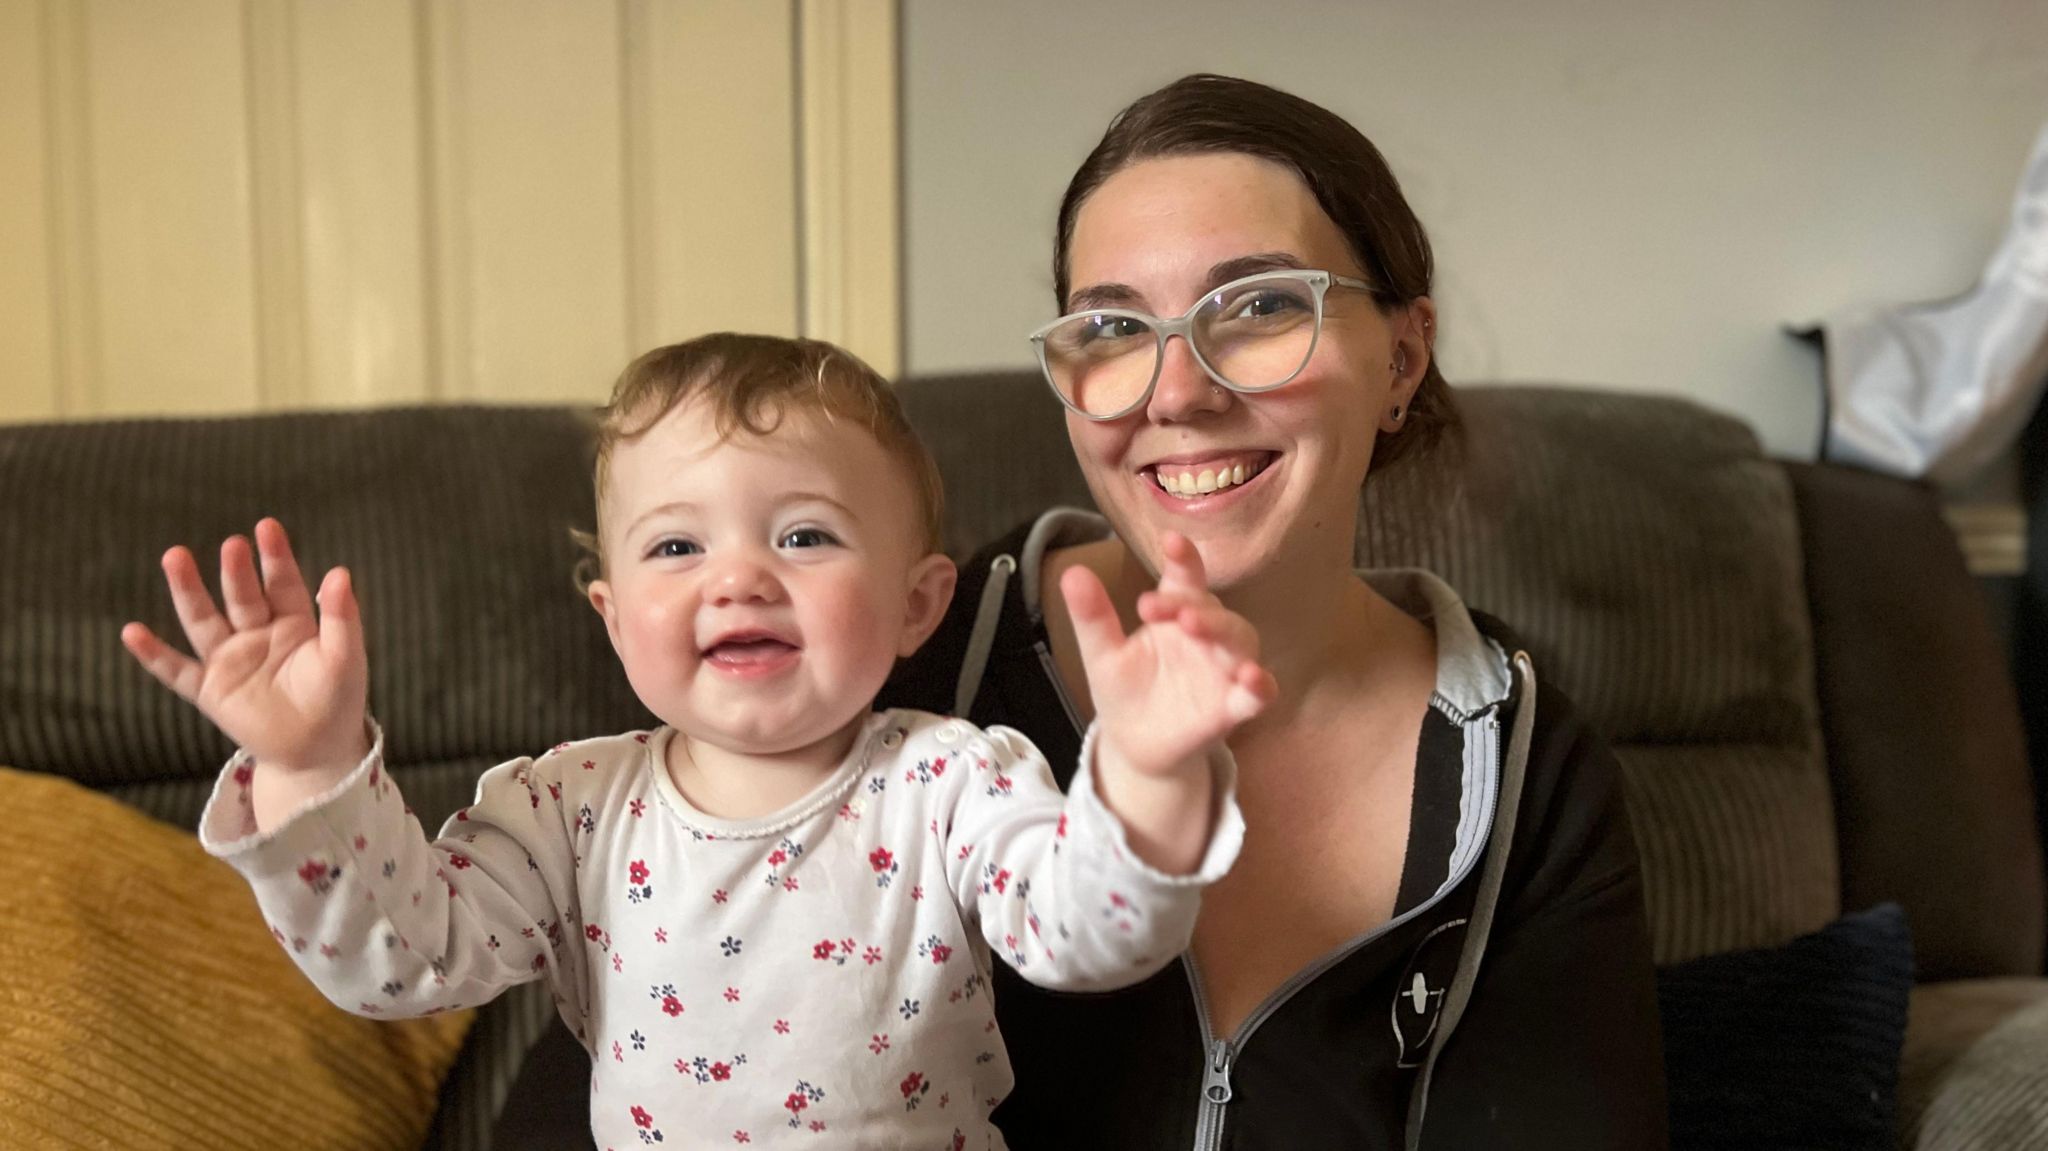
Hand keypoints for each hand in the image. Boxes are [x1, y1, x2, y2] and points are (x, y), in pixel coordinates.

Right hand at [121, 518, 369, 774]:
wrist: (316, 751)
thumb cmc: (337, 700)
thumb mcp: (345, 659)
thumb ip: (342, 619)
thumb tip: (339, 572)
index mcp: (293, 622)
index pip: (283, 583)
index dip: (275, 556)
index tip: (267, 527)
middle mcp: (256, 633)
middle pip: (242, 596)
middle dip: (236, 571)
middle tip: (232, 545)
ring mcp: (229, 658)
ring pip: (204, 620)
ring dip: (188, 591)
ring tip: (174, 557)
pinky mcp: (209, 689)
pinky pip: (176, 670)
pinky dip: (154, 654)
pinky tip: (132, 633)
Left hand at [1061, 531, 1276, 780]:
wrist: (1134, 746)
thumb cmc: (1126, 691)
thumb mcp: (1102, 654)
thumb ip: (1093, 616)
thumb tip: (1071, 571)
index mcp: (1176, 614)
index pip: (1186, 579)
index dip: (1184, 559)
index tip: (1172, 541)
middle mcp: (1206, 636)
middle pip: (1213, 609)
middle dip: (1191, 602)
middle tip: (1157, 606)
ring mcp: (1223, 670)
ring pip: (1241, 641)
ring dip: (1224, 630)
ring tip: (1193, 625)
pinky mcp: (1233, 707)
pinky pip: (1259, 693)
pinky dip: (1261, 685)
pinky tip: (1253, 679)